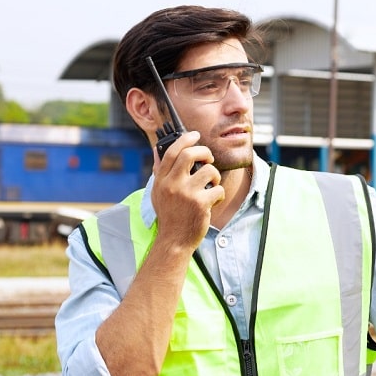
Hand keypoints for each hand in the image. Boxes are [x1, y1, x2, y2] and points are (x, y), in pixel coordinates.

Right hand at [150, 131, 223, 249]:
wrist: (174, 240)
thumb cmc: (169, 214)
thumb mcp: (158, 192)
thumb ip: (159, 171)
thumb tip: (156, 149)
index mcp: (162, 180)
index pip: (172, 151)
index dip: (185, 139)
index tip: (195, 134)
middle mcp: (172, 184)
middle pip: (190, 154)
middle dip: (204, 152)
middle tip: (209, 159)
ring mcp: (186, 193)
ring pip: (209, 171)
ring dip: (215, 177)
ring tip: (211, 186)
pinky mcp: (200, 203)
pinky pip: (218, 189)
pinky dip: (219, 194)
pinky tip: (213, 201)